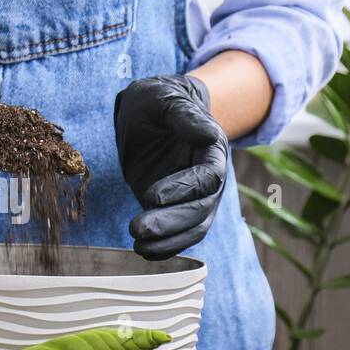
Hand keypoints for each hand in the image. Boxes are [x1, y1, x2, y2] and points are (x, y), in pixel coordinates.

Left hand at [114, 75, 228, 260]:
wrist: (149, 114)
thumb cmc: (158, 100)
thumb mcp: (164, 97)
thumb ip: (184, 114)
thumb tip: (208, 134)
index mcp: (212, 148)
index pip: (208, 177)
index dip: (183, 189)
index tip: (151, 197)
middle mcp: (210, 177)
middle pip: (202, 210)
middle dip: (171, 223)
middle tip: (137, 229)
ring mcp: (194, 196)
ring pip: (194, 228)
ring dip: (168, 241)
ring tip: (138, 245)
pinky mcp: (177, 209)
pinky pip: (180, 235)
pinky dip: (165, 247)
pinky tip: (144, 251)